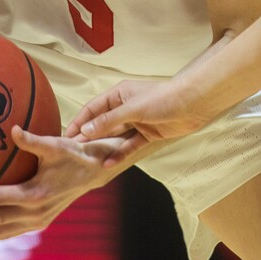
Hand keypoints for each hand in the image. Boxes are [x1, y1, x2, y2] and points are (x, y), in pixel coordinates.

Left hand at [0, 126, 120, 241]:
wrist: (93, 172)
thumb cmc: (72, 154)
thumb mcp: (55, 144)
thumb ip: (32, 140)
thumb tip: (13, 129)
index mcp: (36, 193)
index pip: (0, 198)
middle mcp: (35, 212)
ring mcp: (37, 221)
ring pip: (3, 231)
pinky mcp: (39, 222)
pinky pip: (11, 231)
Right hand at [65, 76, 208, 166]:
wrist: (193, 104)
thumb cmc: (163, 98)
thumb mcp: (132, 108)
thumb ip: (109, 120)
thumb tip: (86, 130)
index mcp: (119, 95)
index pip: (93, 108)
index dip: (80, 122)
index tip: (66, 137)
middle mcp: (125, 108)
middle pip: (102, 124)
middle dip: (88, 137)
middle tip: (73, 153)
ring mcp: (136, 122)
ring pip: (115, 137)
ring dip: (103, 148)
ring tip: (88, 162)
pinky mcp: (147, 134)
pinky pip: (129, 146)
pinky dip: (120, 154)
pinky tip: (109, 164)